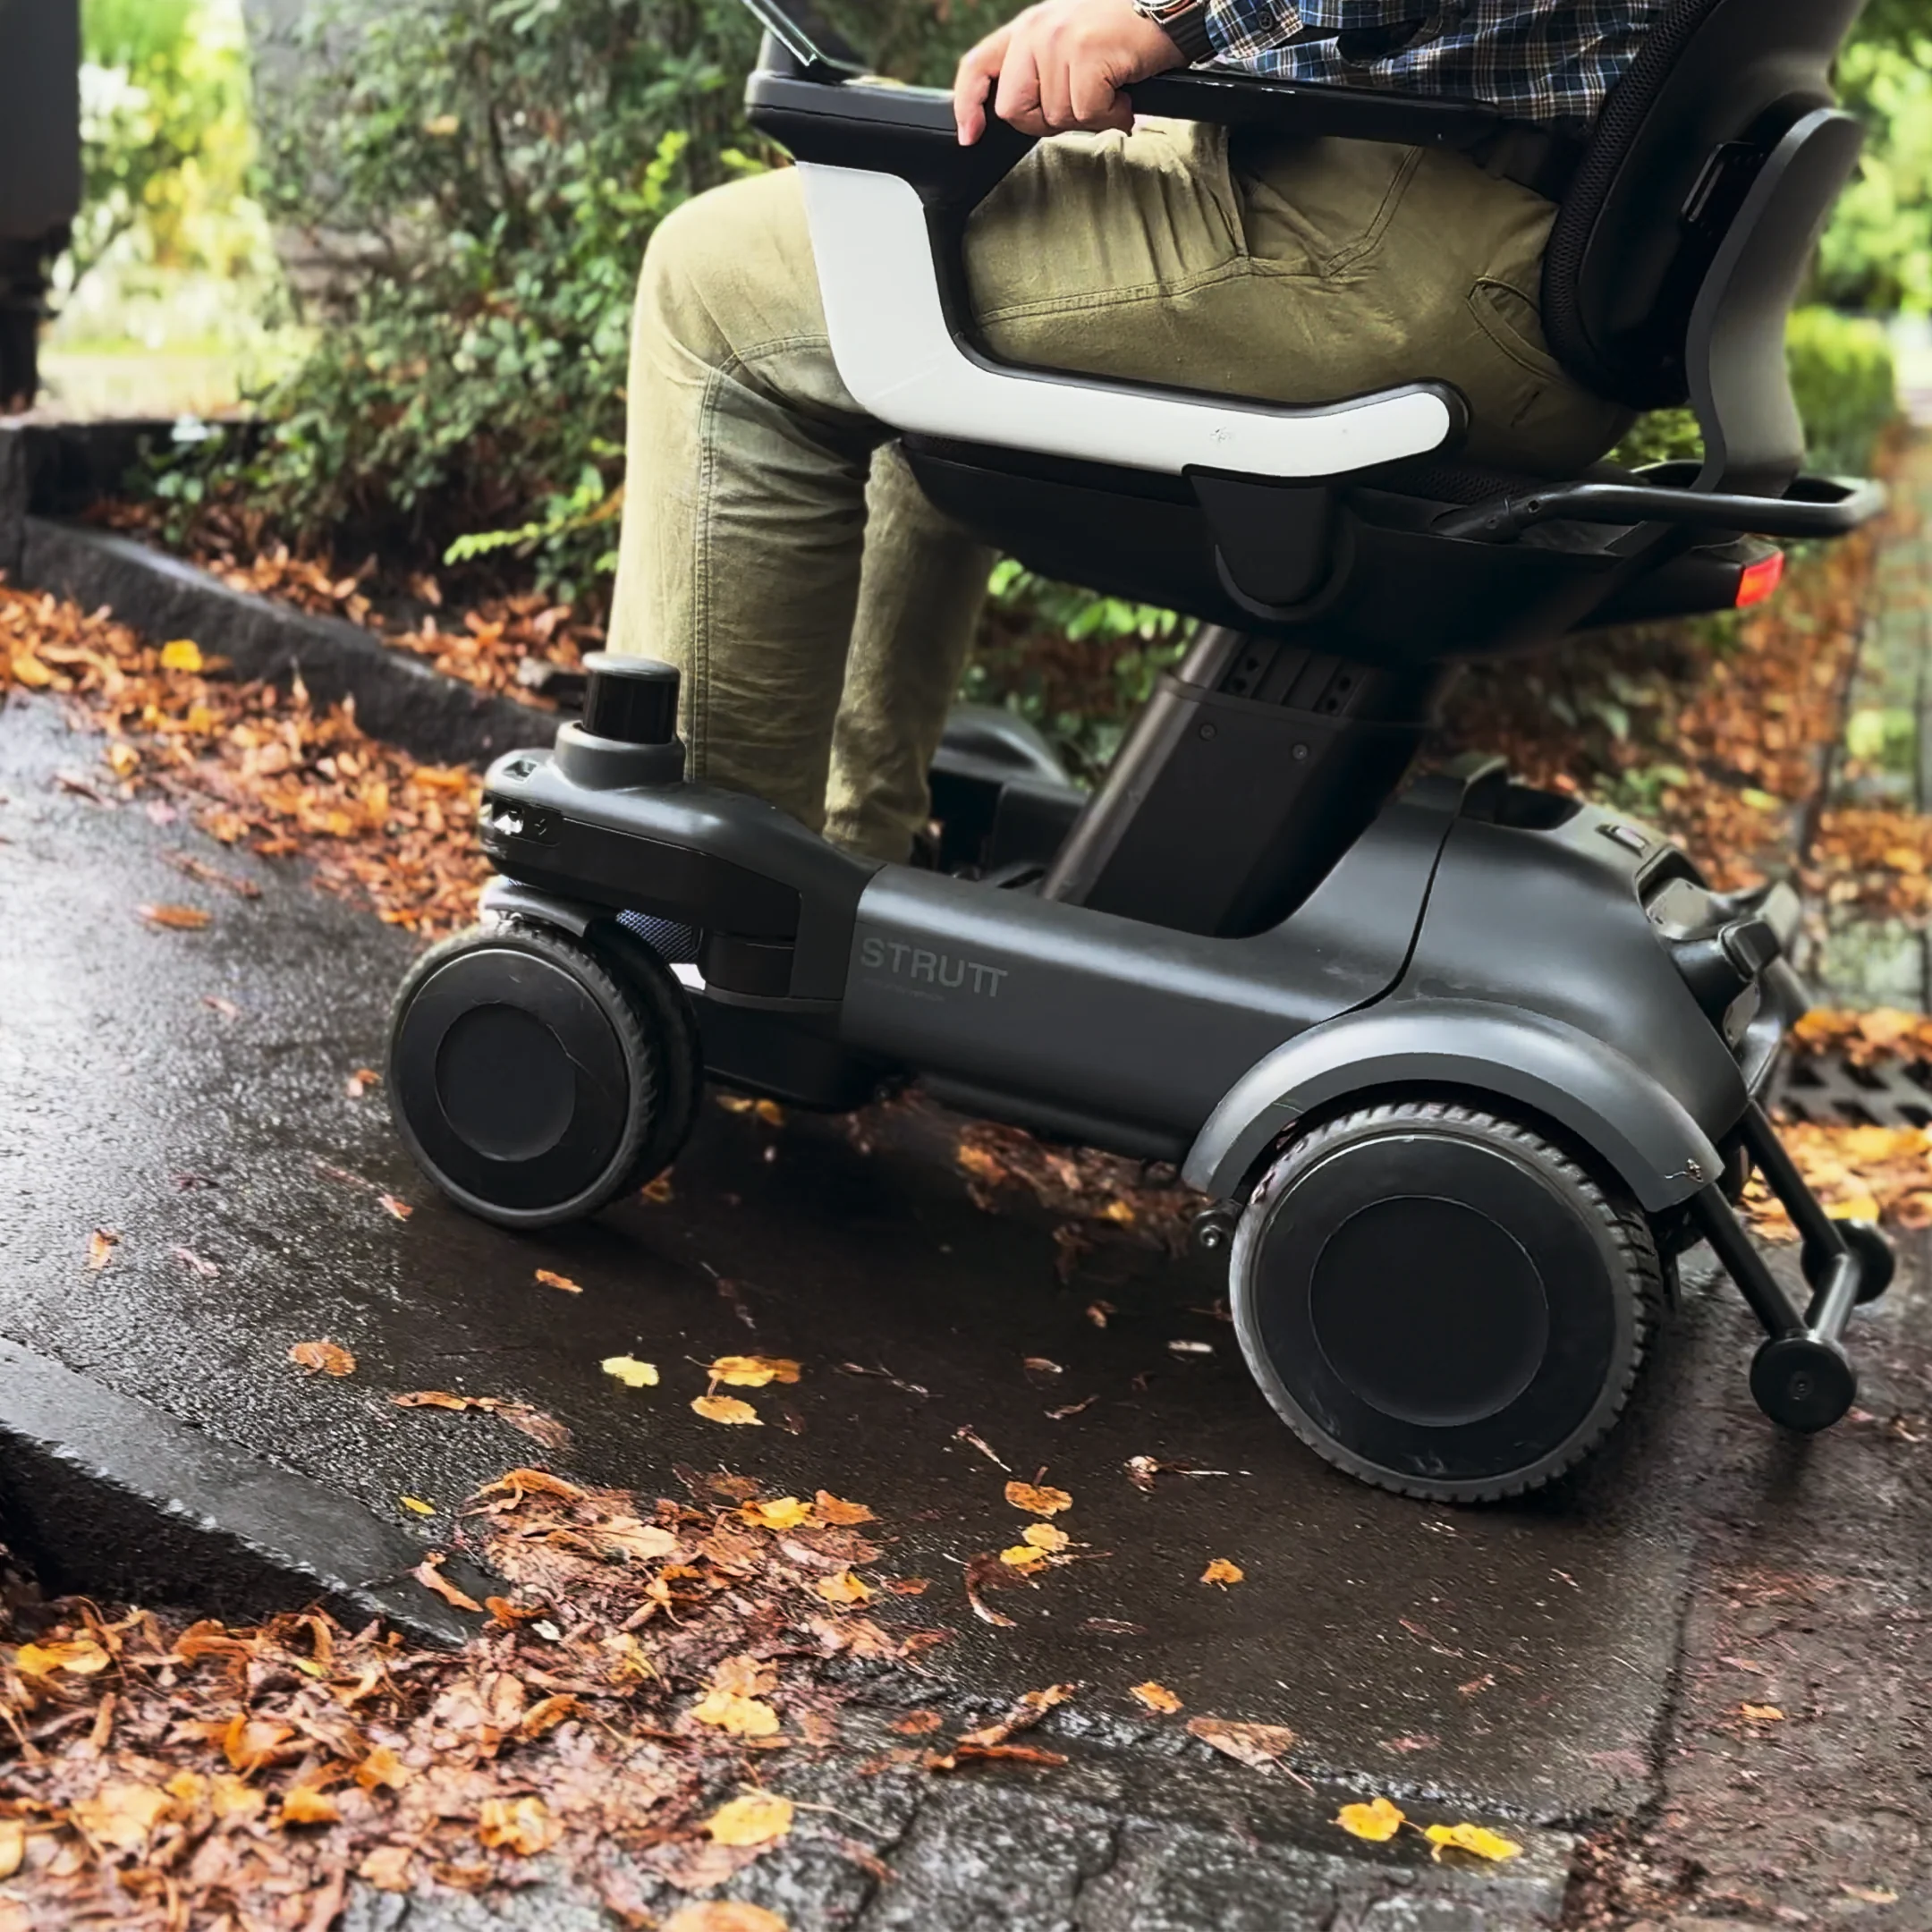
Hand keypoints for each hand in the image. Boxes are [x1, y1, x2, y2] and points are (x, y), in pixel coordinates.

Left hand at [953, 0, 1185, 145]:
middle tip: (1082, 105)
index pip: (978, 65)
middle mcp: (1037, 30)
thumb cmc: (1123, 29)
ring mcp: (1059, 41)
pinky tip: (1124, 91)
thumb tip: (1025, 112)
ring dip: (1091, 116)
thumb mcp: (1069, 41)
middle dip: (1047, 121)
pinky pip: (1087, 112)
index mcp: (1027, 28)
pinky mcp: (1086, 54)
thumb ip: (1040, 69)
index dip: (969, 103)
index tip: (969, 134)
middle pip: (1014, 109)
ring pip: (1057, 116)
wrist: (1168, 6)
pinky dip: (1112, 113)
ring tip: (1112, 88)